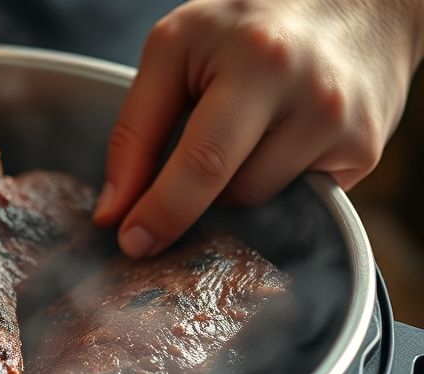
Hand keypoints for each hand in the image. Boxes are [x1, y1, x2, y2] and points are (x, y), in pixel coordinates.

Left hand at [95, 0, 423, 257]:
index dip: (160, 211)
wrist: (357, 4)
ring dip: (230, 190)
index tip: (130, 242)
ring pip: (260, 200)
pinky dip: (268, 187)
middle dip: (185, 215)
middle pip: (234, 192)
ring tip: (235, 142)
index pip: (201, 161)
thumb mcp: (176, 48)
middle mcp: (311, 94)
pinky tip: (271, 150)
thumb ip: (137, 127)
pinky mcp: (365, 152)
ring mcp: (344, 127)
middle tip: (151, 230)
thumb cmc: (249, 25)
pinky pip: (295, 200)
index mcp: (257, 61)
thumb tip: (114, 209)